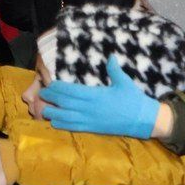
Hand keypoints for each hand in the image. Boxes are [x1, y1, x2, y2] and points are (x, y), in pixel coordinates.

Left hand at [41, 56, 160, 138]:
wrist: (143, 120)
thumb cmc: (134, 99)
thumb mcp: (125, 82)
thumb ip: (115, 69)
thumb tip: (110, 55)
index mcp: (96, 95)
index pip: (72, 91)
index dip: (59, 88)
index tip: (50, 84)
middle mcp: (90, 108)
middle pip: (65, 103)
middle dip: (52, 99)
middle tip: (41, 93)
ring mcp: (91, 120)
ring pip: (66, 117)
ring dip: (53, 113)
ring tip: (43, 108)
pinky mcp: (93, 129)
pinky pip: (74, 128)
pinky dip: (63, 125)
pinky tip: (54, 122)